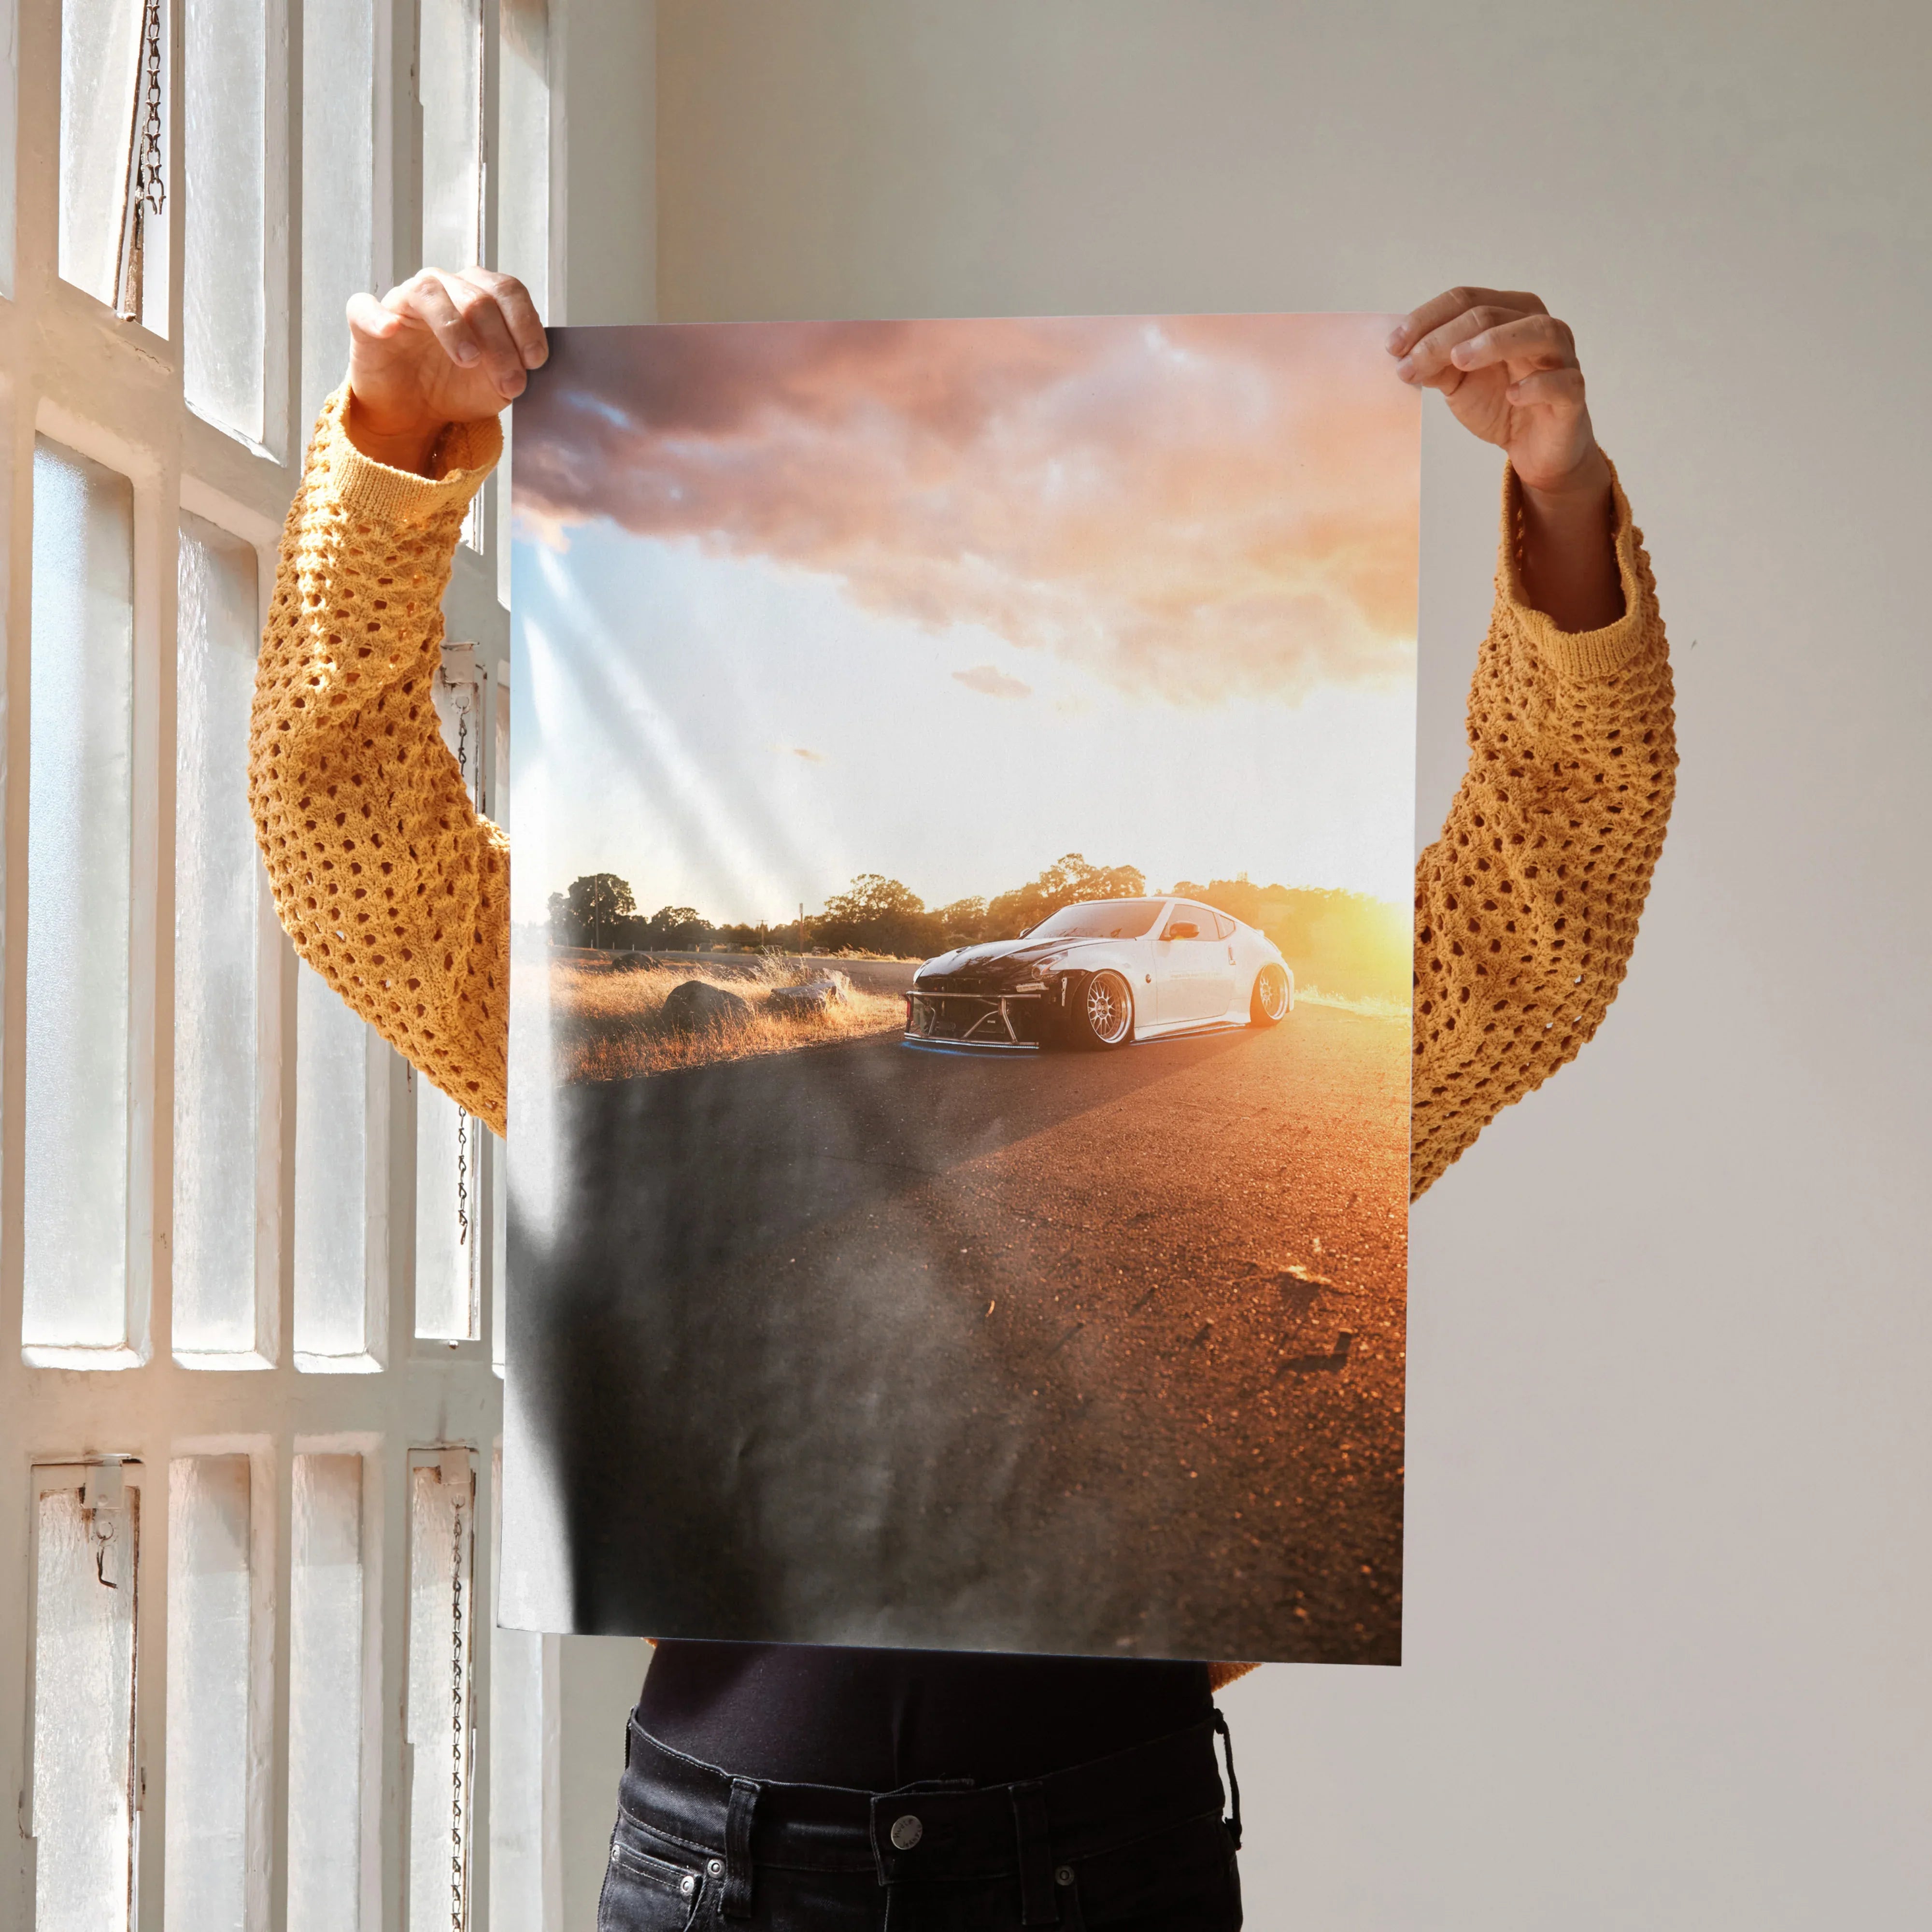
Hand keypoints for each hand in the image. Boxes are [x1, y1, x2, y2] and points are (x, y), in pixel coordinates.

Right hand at [343, 268, 546, 473]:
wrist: (414, 413)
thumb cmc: (456, 387)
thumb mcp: (497, 384)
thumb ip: (516, 367)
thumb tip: (529, 362)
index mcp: (478, 295)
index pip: (507, 291)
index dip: (525, 323)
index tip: (535, 361)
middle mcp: (443, 288)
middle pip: (477, 297)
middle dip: (500, 343)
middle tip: (510, 382)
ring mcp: (403, 301)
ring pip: (430, 293)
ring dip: (454, 327)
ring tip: (469, 360)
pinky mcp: (366, 321)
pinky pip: (366, 307)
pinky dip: (378, 316)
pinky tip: (391, 330)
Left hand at [1390, 287, 1621, 628]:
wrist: (1534, 448)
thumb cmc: (1499, 403)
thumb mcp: (1458, 382)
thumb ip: (1435, 364)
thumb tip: (1403, 354)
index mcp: (1509, 313)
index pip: (1465, 299)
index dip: (1426, 319)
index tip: (1392, 347)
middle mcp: (1538, 326)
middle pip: (1490, 314)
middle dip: (1444, 337)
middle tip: (1410, 363)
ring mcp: (1561, 357)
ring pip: (1535, 332)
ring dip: (1494, 342)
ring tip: (1458, 360)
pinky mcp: (1572, 393)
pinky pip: (1562, 382)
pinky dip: (1537, 385)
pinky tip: (1512, 394)